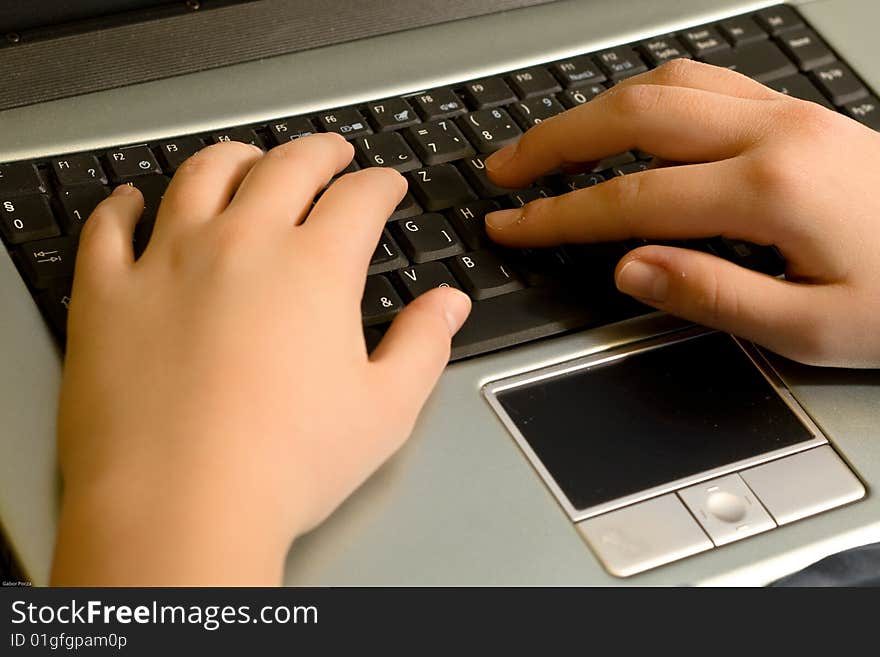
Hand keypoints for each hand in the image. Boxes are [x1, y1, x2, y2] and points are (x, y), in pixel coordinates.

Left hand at [51, 134, 470, 584]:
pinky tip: (130, 200)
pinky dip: (121, 205)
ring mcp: (168, 261)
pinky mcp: (108, 293)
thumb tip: (449, 304)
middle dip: (319, 152)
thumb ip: (424, 345)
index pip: (359, 198)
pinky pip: (108, 227)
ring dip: (233, 158)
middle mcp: (242, 245)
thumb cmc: (287, 465)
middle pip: (286, 167)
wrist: (180, 507)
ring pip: (201, 176)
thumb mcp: (385, 409)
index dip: (380, 184)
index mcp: (315, 268)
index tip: (386, 185)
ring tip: (247, 159)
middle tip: (332, 153)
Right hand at [483, 59, 879, 367]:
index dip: (558, 215)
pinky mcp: (797, 114)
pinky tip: (628, 117)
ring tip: (551, 143)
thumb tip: (631, 268)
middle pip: (634, 115)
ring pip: (666, 85)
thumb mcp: (811, 328)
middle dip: (554, 140)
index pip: (630, 199)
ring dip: (595, 109)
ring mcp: (787, 114)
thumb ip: (711, 296)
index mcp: (771, 192)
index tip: (511, 225)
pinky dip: (648, 94)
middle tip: (505, 168)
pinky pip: (706, 81)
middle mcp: (774, 135)